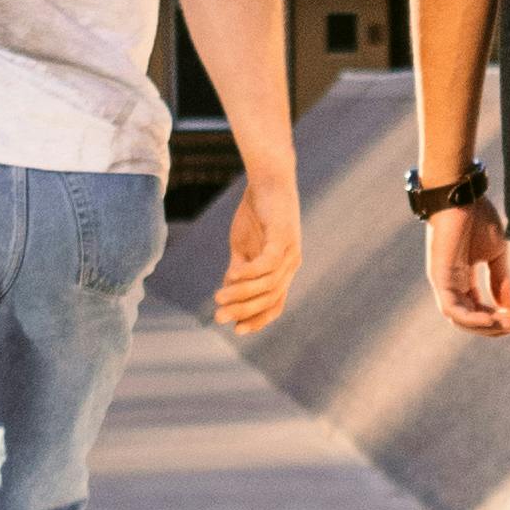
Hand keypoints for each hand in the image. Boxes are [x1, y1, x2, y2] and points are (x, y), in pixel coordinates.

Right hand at [210, 163, 301, 333]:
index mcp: (283, 270)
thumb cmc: (256, 213)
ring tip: (219, 297)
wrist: (267, 179)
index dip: (257, 319)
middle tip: (218, 317)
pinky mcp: (284, 236)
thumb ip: (238, 269)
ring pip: (268, 284)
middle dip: (244, 311)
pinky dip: (250, 272)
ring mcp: (290, 251)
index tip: (236, 330)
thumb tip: (227, 291)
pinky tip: (231, 276)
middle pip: (270, 298)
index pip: (274, 304)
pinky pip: (268, 263)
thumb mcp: (242, 246)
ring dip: (242, 293)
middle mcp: (291, 264)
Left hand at [426, 189, 509, 337]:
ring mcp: (444, 283)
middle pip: (470, 319)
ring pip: (461, 320)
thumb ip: (499, 280)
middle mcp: (451, 284)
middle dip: (494, 327)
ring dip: (486, 326)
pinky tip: (492, 319)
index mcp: (463, 279)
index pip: (477, 309)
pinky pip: (453, 310)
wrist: (462, 196)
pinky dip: (472, 319)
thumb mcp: (495, 254)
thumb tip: (508, 308)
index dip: (497, 319)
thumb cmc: (477, 218)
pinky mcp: (440, 278)